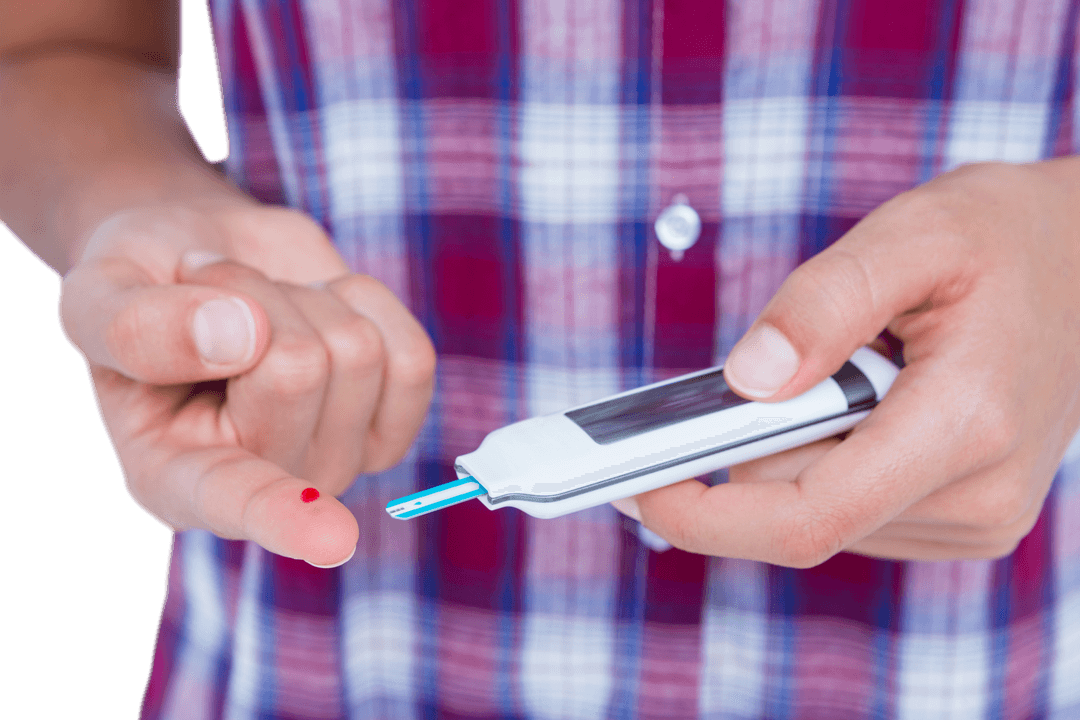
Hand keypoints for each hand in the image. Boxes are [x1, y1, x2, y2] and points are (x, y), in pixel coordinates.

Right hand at [57, 202, 435, 565]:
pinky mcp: (389, 428)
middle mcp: (262, 485)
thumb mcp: (94, 294)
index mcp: (172, 478)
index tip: (333, 539)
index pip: (234, 496)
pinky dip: (361, 301)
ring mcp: (334, 462)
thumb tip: (241, 339)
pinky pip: (412, 354)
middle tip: (215, 299)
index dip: (284, 514)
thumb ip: (137, 326)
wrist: (199, 260)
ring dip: (303, 296)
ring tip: (259, 307)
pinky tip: (316, 309)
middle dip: (255, 294)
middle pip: (300, 365)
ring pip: (358, 350)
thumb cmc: (142, 287)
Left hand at [611, 159, 1079, 564]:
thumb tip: (745, 382)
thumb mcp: (916, 232)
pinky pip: (849, 510)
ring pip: (819, 515)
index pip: (809, 516)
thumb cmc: (1010, 237)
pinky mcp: (963, 519)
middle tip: (708, 396)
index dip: (706, 516)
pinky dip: (816, 463)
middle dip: (734, 462)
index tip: (637, 487)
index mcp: (968, 426)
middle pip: (801, 514)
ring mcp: (977, 519)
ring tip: (818, 378)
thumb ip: (825, 303)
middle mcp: (979, 496)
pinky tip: (845, 405)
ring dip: (782, 456)